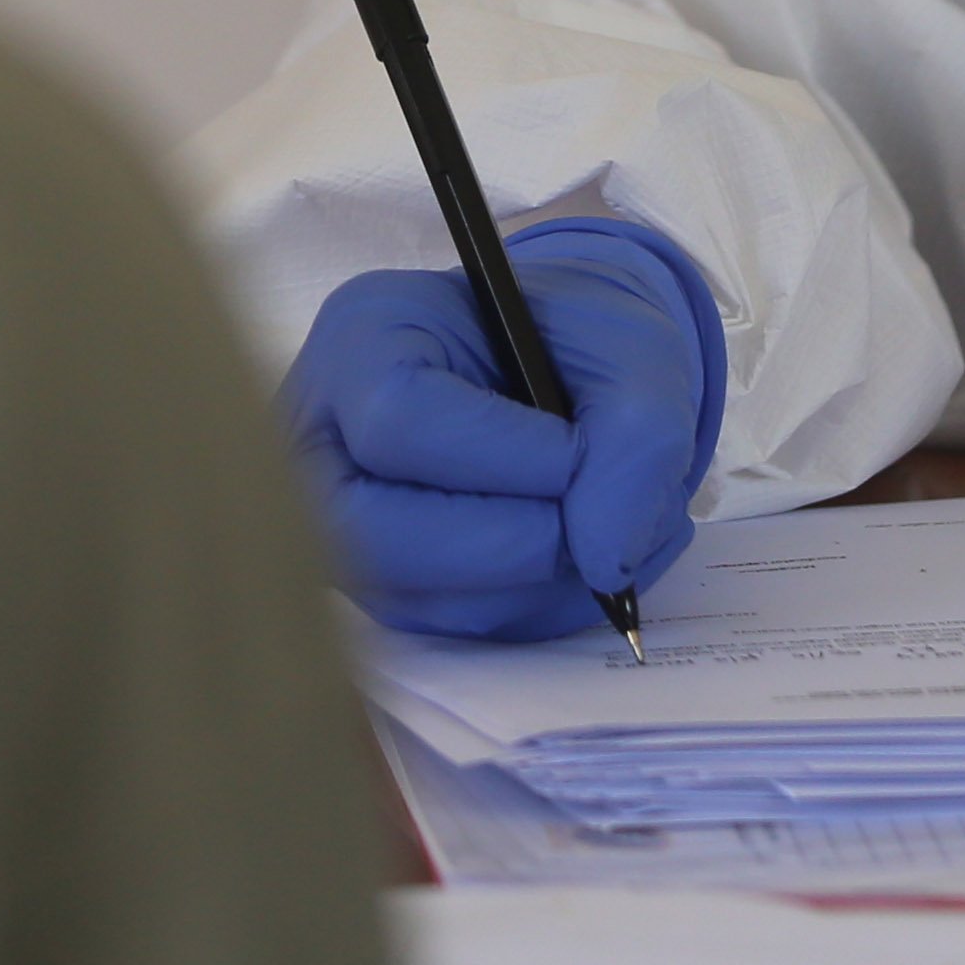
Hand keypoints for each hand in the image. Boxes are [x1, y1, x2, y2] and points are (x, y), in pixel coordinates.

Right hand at [278, 216, 725, 641]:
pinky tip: (588, 552)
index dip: (499, 455)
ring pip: (417, 600)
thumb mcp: (633, 347)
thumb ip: (637, 434)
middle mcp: (326, 438)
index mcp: (364, 339)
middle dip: (507, 546)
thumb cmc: (581, 334)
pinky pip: (454, 630)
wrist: (575, 363)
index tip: (579, 455)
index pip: (397, 417)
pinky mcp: (390, 585)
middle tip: (597, 525)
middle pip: (373, 532)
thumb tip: (607, 563)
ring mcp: (344, 525)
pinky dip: (539, 607)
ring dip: (538, 586)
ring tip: (616, 525)